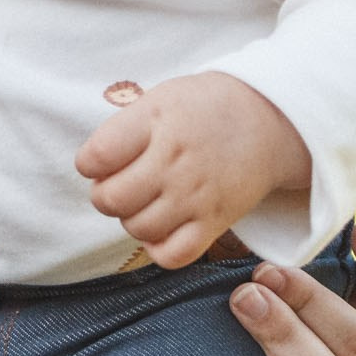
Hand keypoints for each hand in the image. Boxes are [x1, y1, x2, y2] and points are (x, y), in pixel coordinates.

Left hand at [75, 71, 310, 268]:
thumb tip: (91, 168)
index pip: (98, 155)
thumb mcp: (158, 99)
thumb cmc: (202, 108)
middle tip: (118, 184)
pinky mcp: (216, 223)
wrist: (267, 121)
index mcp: (155, 122)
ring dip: (130, 219)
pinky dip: (158, 248)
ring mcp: (196, 196)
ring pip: (138, 229)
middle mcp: (174, 162)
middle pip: (112, 199)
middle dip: (104, 195)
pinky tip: (161, 228)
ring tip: (142, 202)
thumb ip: (123, 129)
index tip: (97, 161)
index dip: (88, 163)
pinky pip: (173, 255)